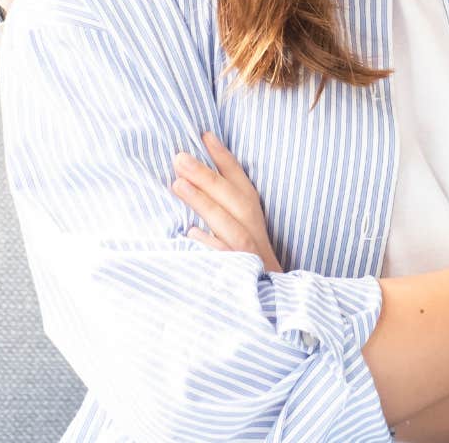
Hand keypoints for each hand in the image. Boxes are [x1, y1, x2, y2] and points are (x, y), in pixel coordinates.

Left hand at [172, 131, 282, 271]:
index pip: (241, 185)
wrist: (270, 314)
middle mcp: (257, 238)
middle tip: (179, 157)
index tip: (204, 135)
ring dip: (205, 204)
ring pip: (230, 228)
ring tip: (177, 184)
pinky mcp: (244, 284)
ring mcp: (251, 260)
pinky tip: (191, 234)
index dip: (225, 159)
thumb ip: (222, 214)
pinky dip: (212, 247)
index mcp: (256, 224)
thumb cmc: (249, 272)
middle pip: (234, 201)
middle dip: (207, 177)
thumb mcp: (239, 240)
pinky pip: (228, 263)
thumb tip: (189, 185)